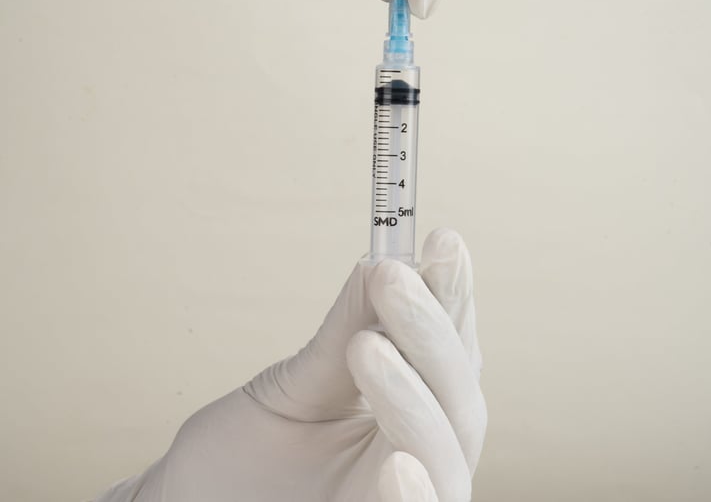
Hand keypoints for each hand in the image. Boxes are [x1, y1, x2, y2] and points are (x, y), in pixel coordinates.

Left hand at [94, 229, 485, 501]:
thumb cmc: (246, 458)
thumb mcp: (297, 383)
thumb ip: (346, 330)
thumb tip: (382, 262)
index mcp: (414, 411)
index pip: (448, 347)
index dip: (451, 296)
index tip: (441, 242)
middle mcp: (423, 455)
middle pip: (457, 395)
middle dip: (429, 331)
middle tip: (393, 276)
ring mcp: (408, 496)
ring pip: (443, 451)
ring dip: (410, 393)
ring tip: (366, 345)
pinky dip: (416, 495)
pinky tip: (398, 463)